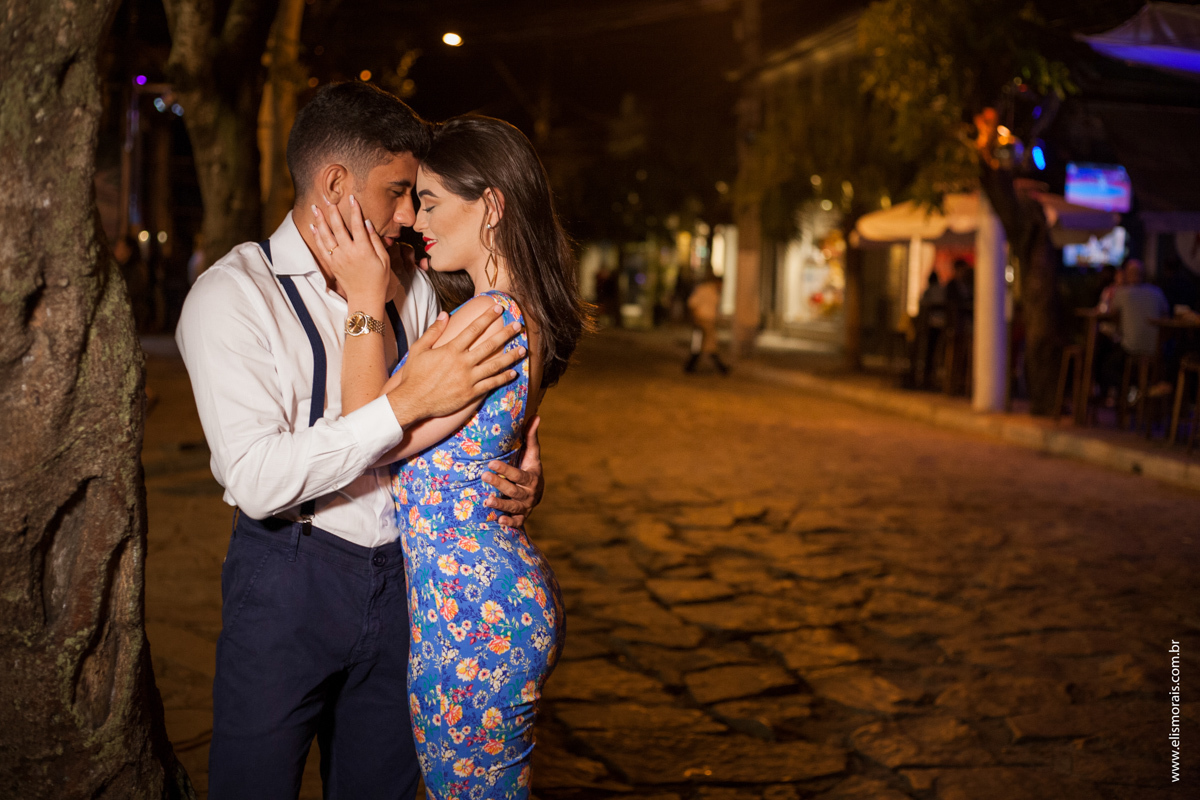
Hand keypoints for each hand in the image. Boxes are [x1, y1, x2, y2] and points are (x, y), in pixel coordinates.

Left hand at [310, 195, 389, 303]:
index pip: (357, 225)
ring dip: (320, 220)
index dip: (355, 210)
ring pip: (326, 235)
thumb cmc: (379, 279)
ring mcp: (338, 258)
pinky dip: (317, 236)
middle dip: (333, 212)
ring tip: (316, 208)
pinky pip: (322, 247)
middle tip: (329, 199)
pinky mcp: (332, 264)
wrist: (365, 298)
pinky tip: (314, 226)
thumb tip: (367, 223)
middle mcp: (348, 252)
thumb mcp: (384, 260)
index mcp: (363, 250)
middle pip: (338, 227)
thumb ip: (375, 240)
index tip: (352, 198)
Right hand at [387, 305, 524, 425]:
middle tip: (518, 326)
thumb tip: (445, 314)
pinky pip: (491, 384)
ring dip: (510, 356)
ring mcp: (468, 379)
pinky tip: (513, 373)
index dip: (487, 317)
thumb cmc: (414, 375)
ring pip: (495, 365)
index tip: (498, 308)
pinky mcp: (470, 393)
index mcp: (451, 350)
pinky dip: (503, 378)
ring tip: (523, 349)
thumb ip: (433, 331)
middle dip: (506, 334)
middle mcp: (463, 363)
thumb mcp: (419, 349)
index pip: (473, 329)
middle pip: (489, 345)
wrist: (412, 401)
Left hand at [485, 416, 543, 526]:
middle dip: (499, 484)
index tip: (491, 463)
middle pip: (514, 490)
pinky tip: (498, 520)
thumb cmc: (530, 468)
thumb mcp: (532, 454)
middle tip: (483, 476)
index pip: (518, 474)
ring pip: (513, 506)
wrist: (536, 493)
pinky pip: (516, 521)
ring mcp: (526, 506)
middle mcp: (530, 492)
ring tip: (487, 501)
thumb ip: (530, 437)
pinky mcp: (521, 516)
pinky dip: (509, 522)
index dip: (505, 469)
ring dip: (501, 504)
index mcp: (532, 476)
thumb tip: (536, 416)